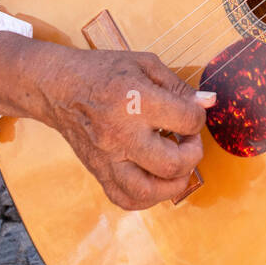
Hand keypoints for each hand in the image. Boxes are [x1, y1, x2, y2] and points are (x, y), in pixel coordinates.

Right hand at [40, 48, 214, 210]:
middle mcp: (121, 134)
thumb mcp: (145, 65)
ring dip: (174, 183)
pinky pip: (125, 199)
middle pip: (171, 163)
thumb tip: (208, 102)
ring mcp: (108, 157)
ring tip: (178, 166)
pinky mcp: (98, 171)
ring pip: (148, 190)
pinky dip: (147, 197)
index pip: (186, 120)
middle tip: (188, 140)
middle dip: (193, 154)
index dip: (199, 116)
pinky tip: (155, 179)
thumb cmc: (103, 72)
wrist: (57, 87)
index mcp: (136, 101)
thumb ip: (178, 86)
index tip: (191, 113)